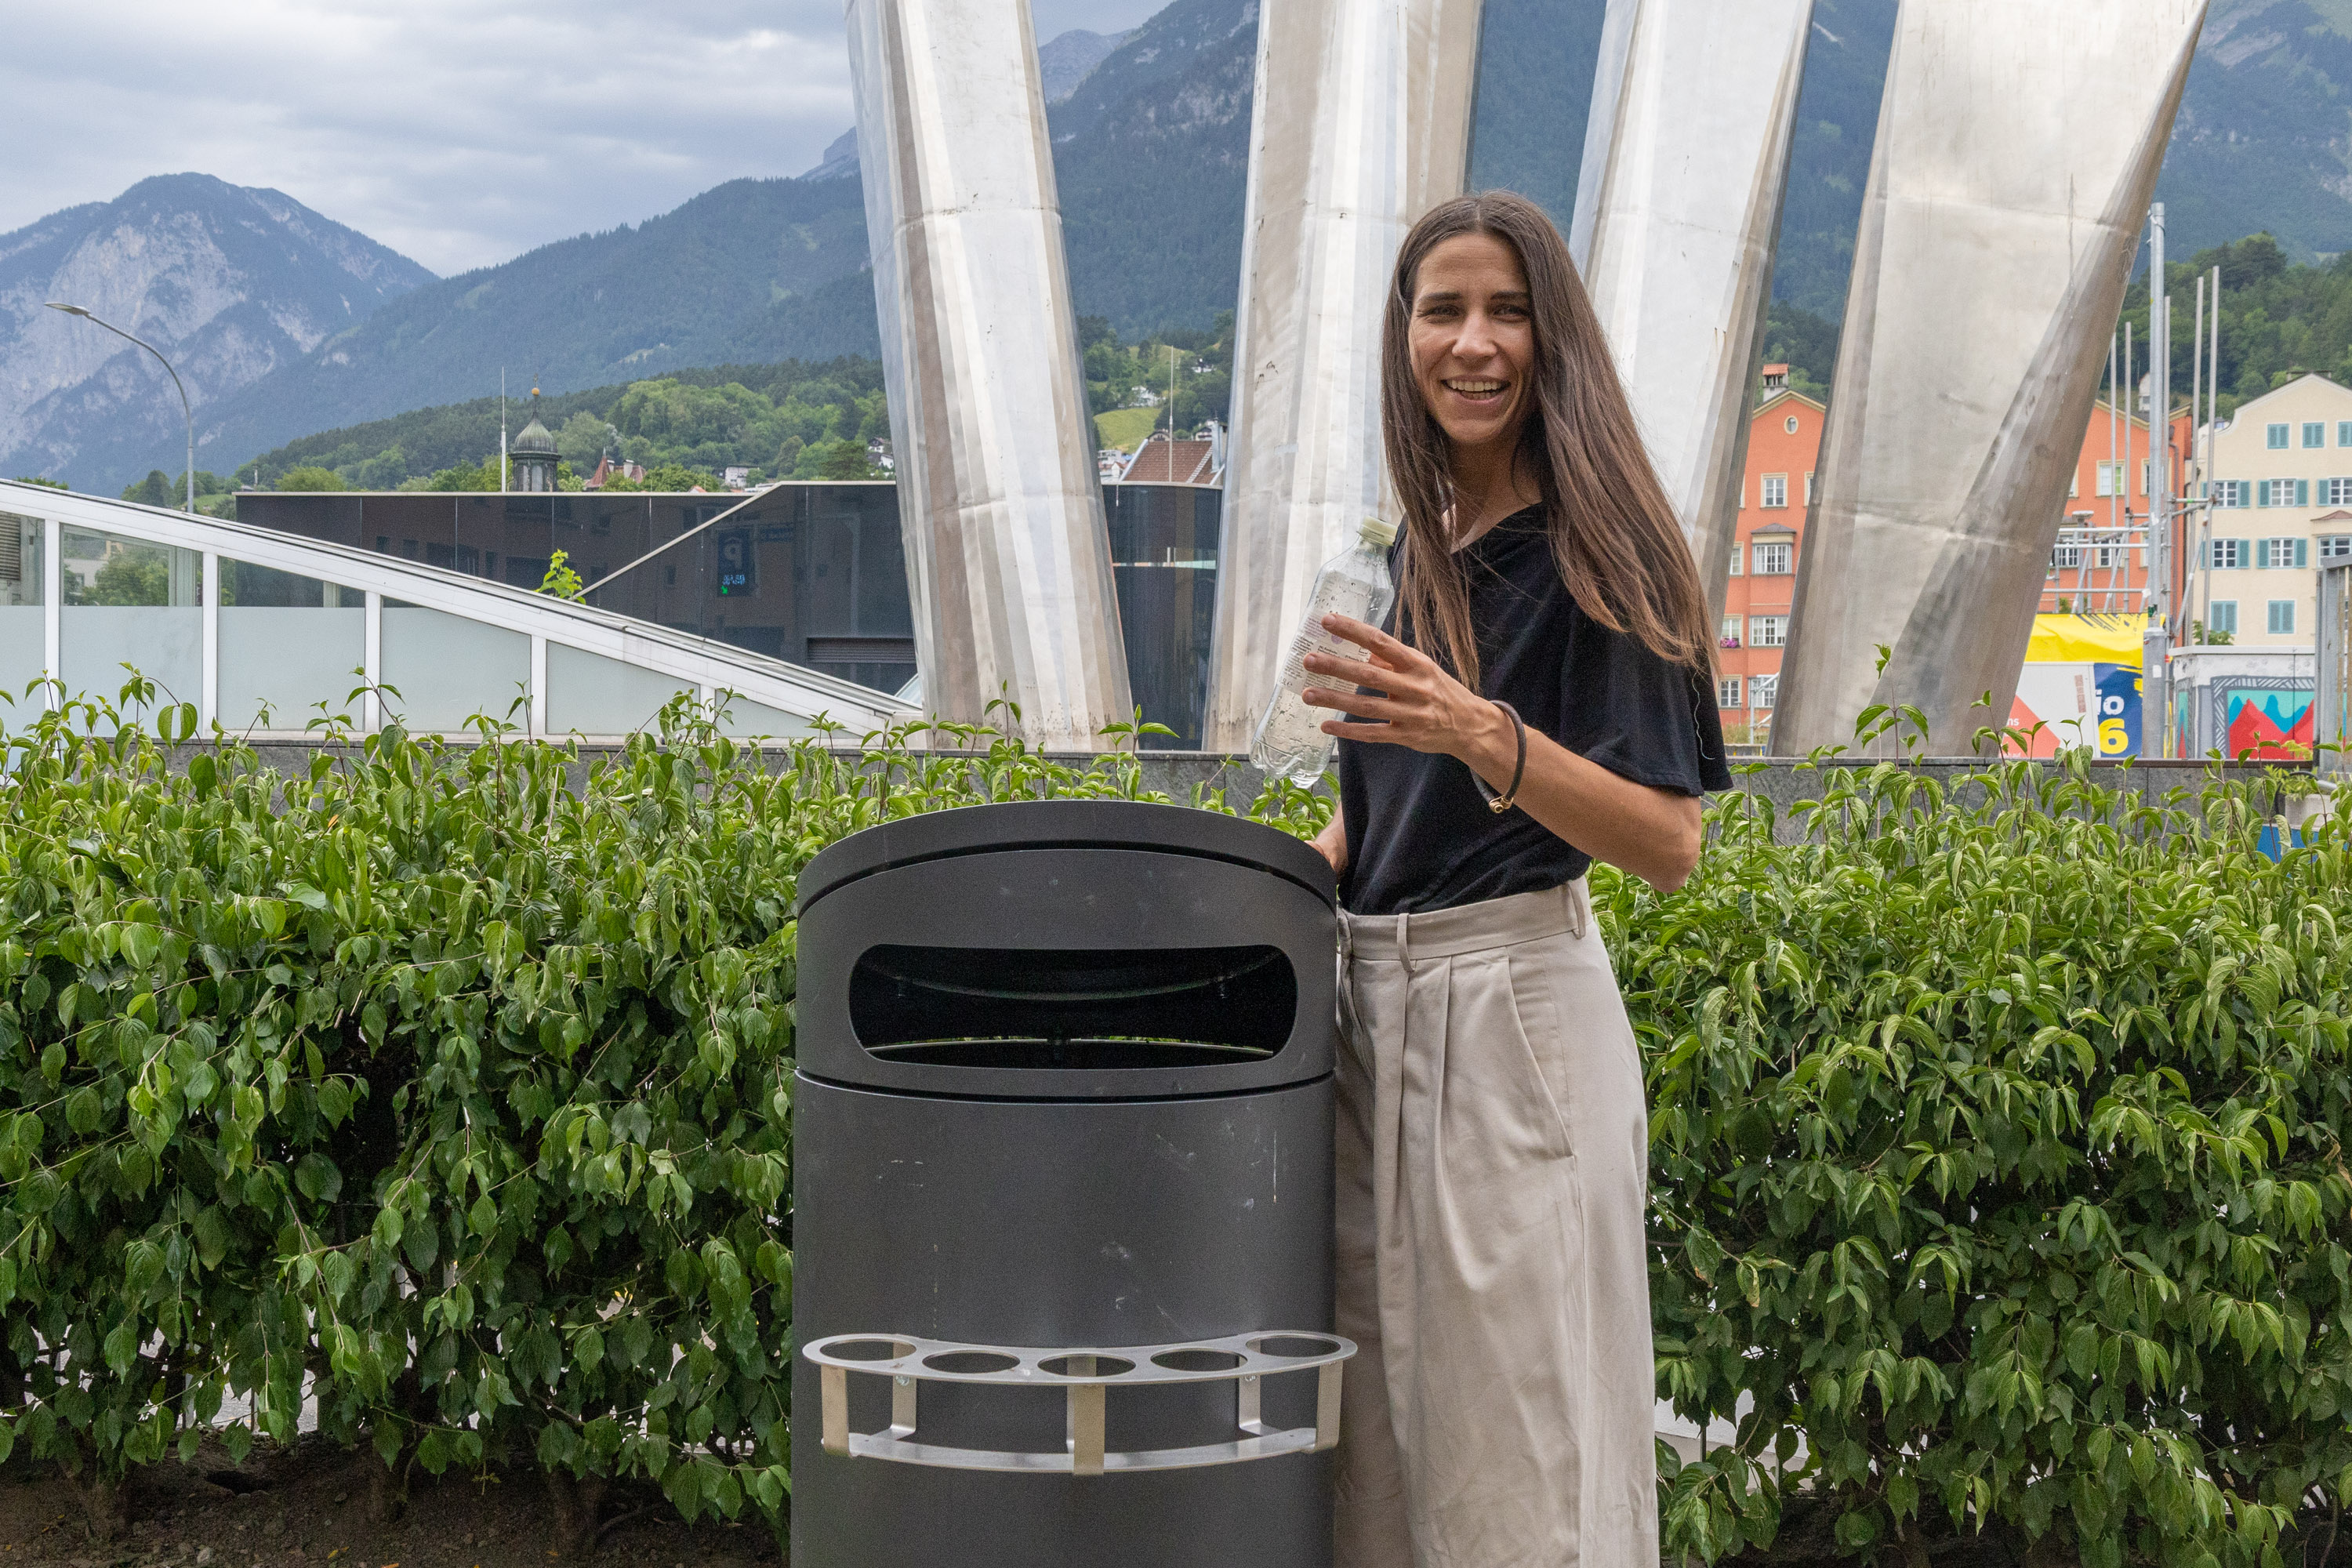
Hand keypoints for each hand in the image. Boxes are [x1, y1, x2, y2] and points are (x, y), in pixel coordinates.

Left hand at [1300, 614, 1513, 767]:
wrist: (1470, 725)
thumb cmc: (1440, 691)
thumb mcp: (1421, 669)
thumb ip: (1391, 660)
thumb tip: (1359, 647)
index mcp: (1417, 663)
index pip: (1381, 642)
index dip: (1354, 631)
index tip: (1328, 621)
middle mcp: (1415, 687)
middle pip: (1370, 675)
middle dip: (1337, 667)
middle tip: (1309, 660)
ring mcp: (1411, 714)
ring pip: (1367, 706)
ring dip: (1335, 700)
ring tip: (1308, 694)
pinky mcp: (1407, 737)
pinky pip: (1373, 734)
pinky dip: (1348, 731)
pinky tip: (1326, 726)